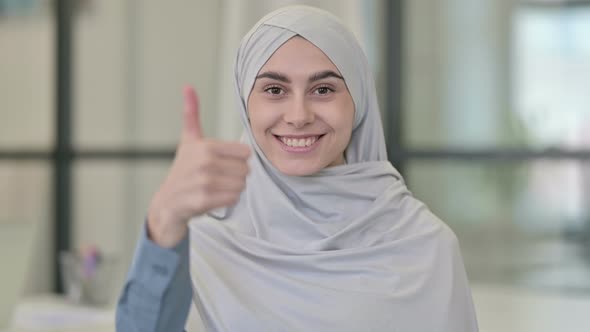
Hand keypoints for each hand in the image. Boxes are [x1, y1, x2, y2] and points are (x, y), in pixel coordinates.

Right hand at [147, 86, 250, 247]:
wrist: (167, 203)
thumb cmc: (183, 169)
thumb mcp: (188, 140)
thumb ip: (191, 114)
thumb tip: (188, 86)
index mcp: (206, 146)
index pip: (246, 153)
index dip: (237, 159)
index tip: (222, 162)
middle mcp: (205, 163)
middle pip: (246, 170)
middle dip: (235, 175)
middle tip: (218, 177)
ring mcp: (204, 183)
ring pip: (241, 185)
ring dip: (232, 188)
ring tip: (216, 187)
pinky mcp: (204, 201)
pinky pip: (233, 199)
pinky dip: (227, 200)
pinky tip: (213, 197)